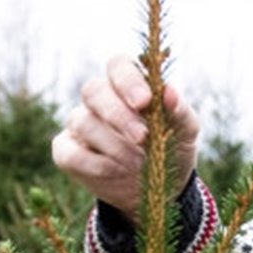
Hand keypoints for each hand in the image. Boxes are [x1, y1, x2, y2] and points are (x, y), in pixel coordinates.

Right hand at [51, 54, 199, 223]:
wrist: (159, 187)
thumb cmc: (171, 148)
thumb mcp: (185, 132)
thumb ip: (180, 111)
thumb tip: (169, 92)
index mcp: (128, 85)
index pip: (118, 65)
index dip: (128, 80)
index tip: (145, 102)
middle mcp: (99, 99)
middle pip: (94, 91)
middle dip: (118, 114)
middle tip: (142, 137)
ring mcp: (80, 124)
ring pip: (83, 122)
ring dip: (113, 144)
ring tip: (138, 162)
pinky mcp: (67, 151)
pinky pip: (70, 153)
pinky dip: (95, 164)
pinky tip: (117, 171)